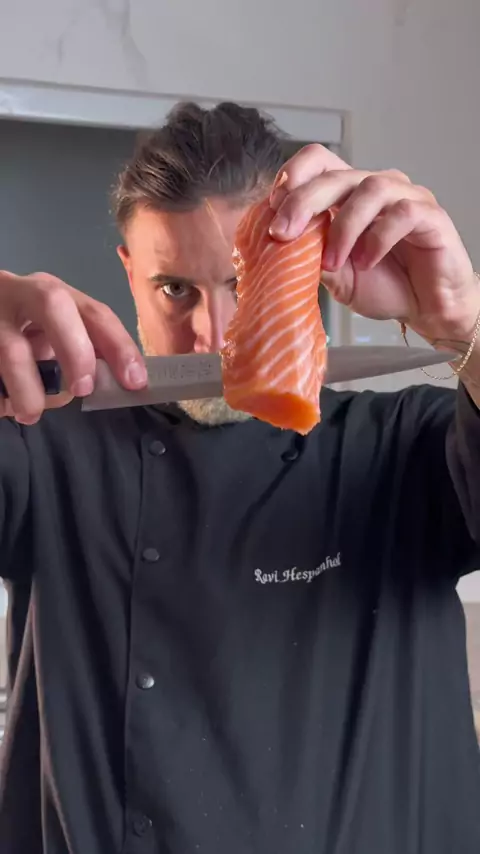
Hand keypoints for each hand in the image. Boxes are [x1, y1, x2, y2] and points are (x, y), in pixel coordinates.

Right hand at [0, 271, 146, 423]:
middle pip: (53, 303)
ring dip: (26, 386)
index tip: (134, 381)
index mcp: (50, 294)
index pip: (94, 312)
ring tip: (29, 413)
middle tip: (81, 389)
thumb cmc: (17, 335)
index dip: (118, 345)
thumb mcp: (50, 338)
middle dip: (75, 348)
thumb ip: (81, 354)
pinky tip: (2, 406)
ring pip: (11, 346)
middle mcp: (19, 292)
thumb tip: (116, 384)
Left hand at [269, 145, 479, 348]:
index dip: (293, 176)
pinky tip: (366, 262)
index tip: (272, 210)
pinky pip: (402, 213)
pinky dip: (378, 238)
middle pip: (336, 174)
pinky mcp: (431, 215)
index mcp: (348, 196)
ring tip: (332, 262)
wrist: (425, 309)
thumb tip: (278, 245)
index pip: (318, 161)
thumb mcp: (335, 276)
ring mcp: (405, 197)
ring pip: (369, 189)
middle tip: (283, 234)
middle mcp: (376, 188)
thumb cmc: (384, 286)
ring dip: (343, 227)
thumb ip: (311, 257)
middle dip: (303, 202)